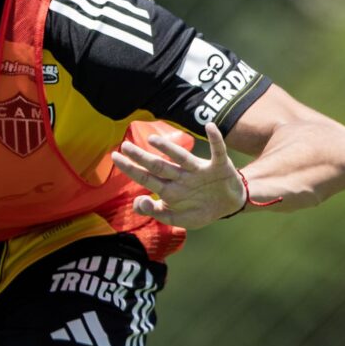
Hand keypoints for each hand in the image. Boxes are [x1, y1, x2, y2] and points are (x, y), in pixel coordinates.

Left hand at [115, 119, 243, 227]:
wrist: (229, 204)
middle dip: (142, 157)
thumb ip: (158, 213)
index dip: (130, 169)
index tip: (115, 157)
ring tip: (153, 140)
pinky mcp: (219, 166)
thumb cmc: (201, 209)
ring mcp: (199, 171)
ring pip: (181, 157)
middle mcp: (182, 177)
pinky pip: (217, 151)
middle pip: (159, 165)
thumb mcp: (179, 219)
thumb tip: (138, 202)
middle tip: (124, 146)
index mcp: (171, 189)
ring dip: (169, 148)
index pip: (146, 177)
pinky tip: (209, 127)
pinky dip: (215, 139)